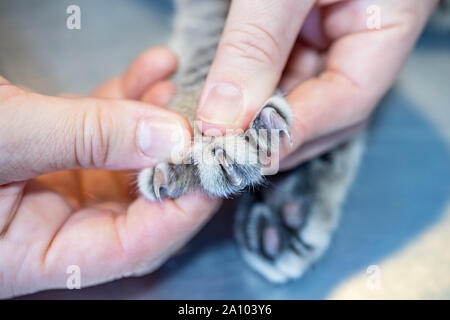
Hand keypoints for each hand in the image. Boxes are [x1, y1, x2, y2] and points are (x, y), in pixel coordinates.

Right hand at [0, 48, 220, 297]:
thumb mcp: (2, 135)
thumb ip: (88, 137)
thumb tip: (171, 137)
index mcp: (32, 255)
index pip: (131, 246)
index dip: (180, 210)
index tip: (216, 168)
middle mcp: (51, 226)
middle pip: (138, 204)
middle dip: (177, 161)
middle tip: (209, 125)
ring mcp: (55, 186)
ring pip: (125, 159)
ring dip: (156, 119)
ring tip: (179, 85)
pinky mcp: (55, 150)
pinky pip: (103, 129)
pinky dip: (128, 98)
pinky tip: (152, 71)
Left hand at [195, 0, 437, 168]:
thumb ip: (256, 45)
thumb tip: (224, 118)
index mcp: (386, 26)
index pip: (349, 100)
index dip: (296, 133)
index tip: (246, 155)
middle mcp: (361, 45)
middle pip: (326, 114)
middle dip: (276, 141)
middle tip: (226, 161)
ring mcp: (331, 43)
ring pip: (299, 101)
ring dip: (259, 126)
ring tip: (217, 144)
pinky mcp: (302, 39)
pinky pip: (280, 79)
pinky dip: (251, 99)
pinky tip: (222, 111)